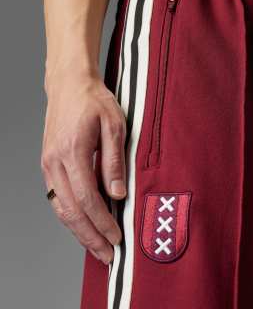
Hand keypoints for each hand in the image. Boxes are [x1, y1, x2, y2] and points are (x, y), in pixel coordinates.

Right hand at [41, 69, 126, 263]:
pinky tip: (83, 225)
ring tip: (97, 247)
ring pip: (61, 208)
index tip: (117, 238)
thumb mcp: (114, 125)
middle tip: (108, 255)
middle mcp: (55, 162)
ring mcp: (48, 164)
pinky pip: (57, 198)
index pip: (88, 198)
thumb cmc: (94, 101)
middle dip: (90, 236)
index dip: (102, 222)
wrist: (70, 85)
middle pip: (71, 210)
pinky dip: (70, 216)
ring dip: (79, 231)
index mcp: (73, 152)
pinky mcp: (48, 164)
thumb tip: (118, 194)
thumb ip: (114, 161)